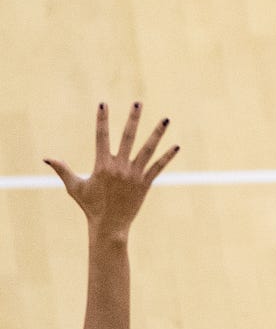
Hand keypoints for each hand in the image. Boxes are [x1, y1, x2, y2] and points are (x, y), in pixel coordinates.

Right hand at [44, 103, 178, 236]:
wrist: (109, 226)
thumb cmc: (90, 206)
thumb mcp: (74, 187)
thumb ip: (63, 170)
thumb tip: (46, 158)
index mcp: (102, 165)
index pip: (101, 136)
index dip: (102, 120)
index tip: (103, 104)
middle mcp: (119, 167)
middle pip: (128, 137)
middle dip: (133, 118)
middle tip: (138, 102)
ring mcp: (134, 174)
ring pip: (148, 149)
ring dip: (157, 133)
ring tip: (166, 119)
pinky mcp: (146, 183)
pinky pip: (158, 167)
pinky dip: (167, 156)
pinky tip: (177, 146)